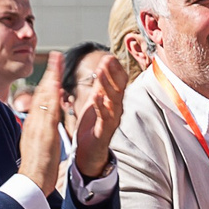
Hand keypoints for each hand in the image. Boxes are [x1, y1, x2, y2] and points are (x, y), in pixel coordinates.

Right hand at [17, 53, 65, 193]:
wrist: (31, 182)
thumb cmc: (37, 165)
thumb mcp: (39, 142)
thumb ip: (42, 128)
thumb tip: (47, 116)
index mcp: (34, 123)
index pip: (41, 97)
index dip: (47, 80)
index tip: (54, 66)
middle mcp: (34, 122)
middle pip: (41, 92)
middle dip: (50, 73)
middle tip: (57, 55)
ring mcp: (37, 127)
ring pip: (44, 98)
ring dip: (51, 78)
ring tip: (58, 62)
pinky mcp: (43, 134)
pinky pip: (48, 112)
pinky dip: (52, 98)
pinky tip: (57, 86)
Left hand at [71, 51, 127, 177]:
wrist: (89, 152)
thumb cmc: (93, 126)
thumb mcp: (96, 102)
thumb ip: (101, 87)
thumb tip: (103, 66)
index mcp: (114, 101)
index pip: (119, 82)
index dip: (115, 69)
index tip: (109, 56)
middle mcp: (117, 109)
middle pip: (119, 88)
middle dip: (113, 73)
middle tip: (107, 59)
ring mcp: (113, 120)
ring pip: (113, 100)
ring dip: (107, 85)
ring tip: (100, 71)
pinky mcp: (105, 131)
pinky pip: (104, 117)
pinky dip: (100, 106)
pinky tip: (96, 96)